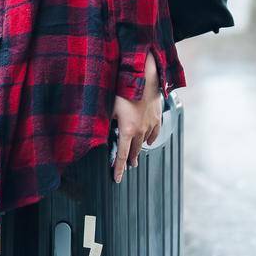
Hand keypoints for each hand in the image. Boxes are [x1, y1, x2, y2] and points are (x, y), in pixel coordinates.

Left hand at [109, 52, 161, 183]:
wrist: (144, 76)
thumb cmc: (124, 89)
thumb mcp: (108, 107)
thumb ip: (105, 122)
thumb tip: (99, 132)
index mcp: (127, 130)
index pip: (121, 156)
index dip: (118, 169)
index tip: (117, 179)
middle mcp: (140, 130)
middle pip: (134, 151)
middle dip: (129, 160)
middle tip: (128, 168)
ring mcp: (150, 124)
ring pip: (145, 142)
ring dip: (139, 150)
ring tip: (136, 157)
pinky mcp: (157, 116)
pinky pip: (155, 132)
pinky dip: (151, 139)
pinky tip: (149, 142)